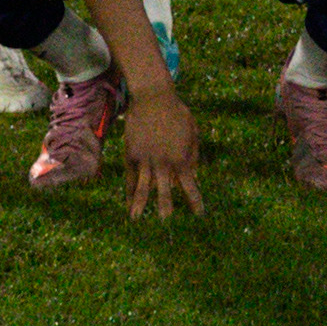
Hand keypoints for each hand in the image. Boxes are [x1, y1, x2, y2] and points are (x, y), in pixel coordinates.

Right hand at [122, 85, 203, 217]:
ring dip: (139, 205)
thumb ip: (193, 155)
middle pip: (165, 192)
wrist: (153, 98)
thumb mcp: (193, 132)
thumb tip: (191, 174)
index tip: (200, 216)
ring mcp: (146, 160)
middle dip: (166, 209)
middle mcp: (164, 163)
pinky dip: (129, 191)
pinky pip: (130, 177)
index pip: (190, 186)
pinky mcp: (131, 155)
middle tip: (166, 227)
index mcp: (182, 159)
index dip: (195, 202)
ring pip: (143, 188)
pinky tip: (127, 202)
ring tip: (135, 220)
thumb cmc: (178, 113)